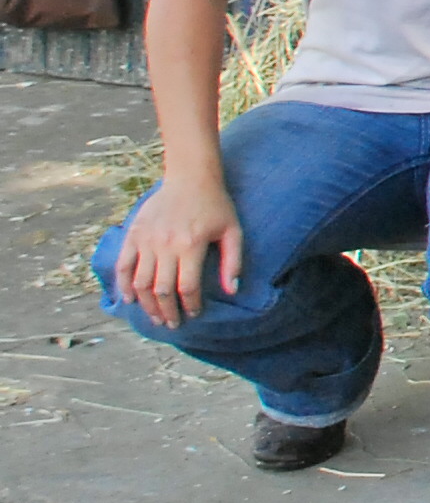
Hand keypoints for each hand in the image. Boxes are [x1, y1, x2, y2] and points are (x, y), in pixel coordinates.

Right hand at [110, 168, 242, 326]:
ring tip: (155, 317)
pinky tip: (129, 300)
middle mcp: (166, 244)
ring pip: (141, 282)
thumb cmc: (215, 205)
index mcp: (191, 245)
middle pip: (162, 290)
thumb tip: (233, 291)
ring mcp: (146, 240)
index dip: (190, 305)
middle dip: (167, 312)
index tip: (194, 314)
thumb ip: (233, 261)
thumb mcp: (233, 230)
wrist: (190, 178)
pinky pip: (124, 266)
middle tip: (172, 324)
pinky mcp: (133, 234)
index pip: (187, 287)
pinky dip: (124, 285)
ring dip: (147, 304)